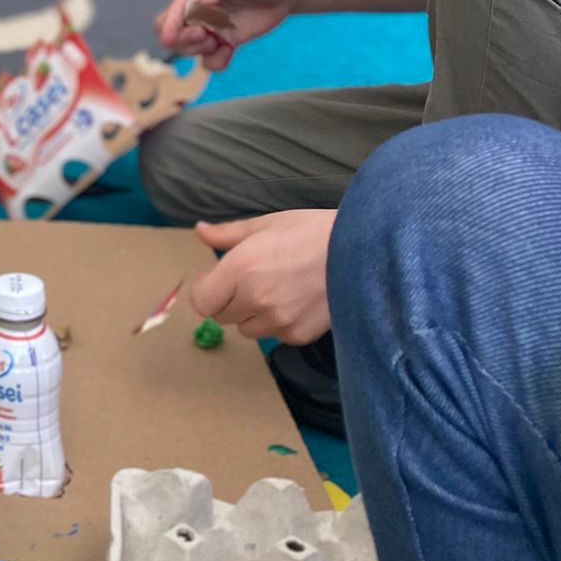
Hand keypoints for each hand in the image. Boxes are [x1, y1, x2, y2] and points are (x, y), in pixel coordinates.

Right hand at [155, 0, 294, 71]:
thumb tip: (202, 0)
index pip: (174, 11)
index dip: (169, 25)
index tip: (169, 38)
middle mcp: (200, 12)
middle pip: (174, 33)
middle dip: (183, 40)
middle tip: (205, 35)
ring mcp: (211, 28)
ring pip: (188, 49)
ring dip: (198, 51)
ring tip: (219, 41)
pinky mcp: (225, 42)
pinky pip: (210, 61)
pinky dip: (215, 62)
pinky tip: (229, 51)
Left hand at [190, 211, 334, 343]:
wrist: (361, 253)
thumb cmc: (311, 231)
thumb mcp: (267, 224)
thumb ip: (227, 234)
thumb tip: (199, 231)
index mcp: (241, 269)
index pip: (202, 302)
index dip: (207, 290)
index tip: (217, 279)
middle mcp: (256, 299)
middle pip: (223, 316)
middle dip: (230, 300)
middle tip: (252, 279)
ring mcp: (278, 321)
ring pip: (248, 329)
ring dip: (253, 314)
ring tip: (277, 289)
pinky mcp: (299, 335)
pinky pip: (275, 336)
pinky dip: (279, 323)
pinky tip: (297, 300)